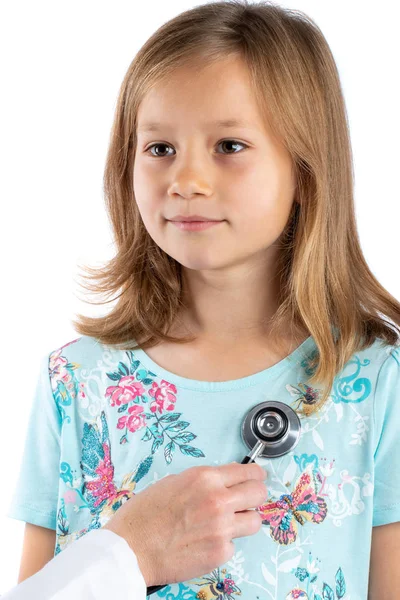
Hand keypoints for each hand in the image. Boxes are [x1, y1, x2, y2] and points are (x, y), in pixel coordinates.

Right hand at [103, 461, 266, 586]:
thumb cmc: (144, 516)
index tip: (257, 478)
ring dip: (244, 520)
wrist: (130, 549)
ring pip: (254, 521)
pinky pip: (233, 544)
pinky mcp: (220, 552)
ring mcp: (222, 527)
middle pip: (258, 493)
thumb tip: (221, 483)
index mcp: (205, 478)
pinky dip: (224, 543)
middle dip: (256, 495)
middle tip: (249, 499)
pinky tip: (206, 541)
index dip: (255, 475)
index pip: (247, 471)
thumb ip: (202, 482)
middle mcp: (218, 500)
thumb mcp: (173, 483)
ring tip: (229, 523)